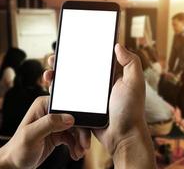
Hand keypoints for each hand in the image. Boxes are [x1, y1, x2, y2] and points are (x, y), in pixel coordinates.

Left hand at [0, 85, 89, 168]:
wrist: (14, 165)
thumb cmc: (17, 150)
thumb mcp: (31, 135)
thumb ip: (49, 123)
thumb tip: (69, 117)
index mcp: (43, 105)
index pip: (67, 106)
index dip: (78, 117)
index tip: (84, 130)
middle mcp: (50, 112)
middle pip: (74, 118)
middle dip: (81, 132)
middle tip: (84, 145)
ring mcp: (54, 123)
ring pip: (75, 128)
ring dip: (80, 141)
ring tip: (79, 152)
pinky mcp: (57, 133)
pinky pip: (72, 137)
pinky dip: (76, 145)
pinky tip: (75, 153)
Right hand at [43, 44, 155, 167]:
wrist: (122, 137)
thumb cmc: (130, 111)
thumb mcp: (134, 83)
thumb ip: (131, 62)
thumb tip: (117, 45)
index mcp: (110, 76)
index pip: (92, 59)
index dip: (80, 51)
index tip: (68, 46)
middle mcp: (98, 85)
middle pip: (77, 70)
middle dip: (63, 63)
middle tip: (52, 60)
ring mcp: (89, 97)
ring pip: (69, 83)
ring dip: (57, 77)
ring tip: (48, 74)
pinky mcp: (82, 108)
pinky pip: (67, 99)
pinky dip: (58, 93)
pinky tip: (51, 88)